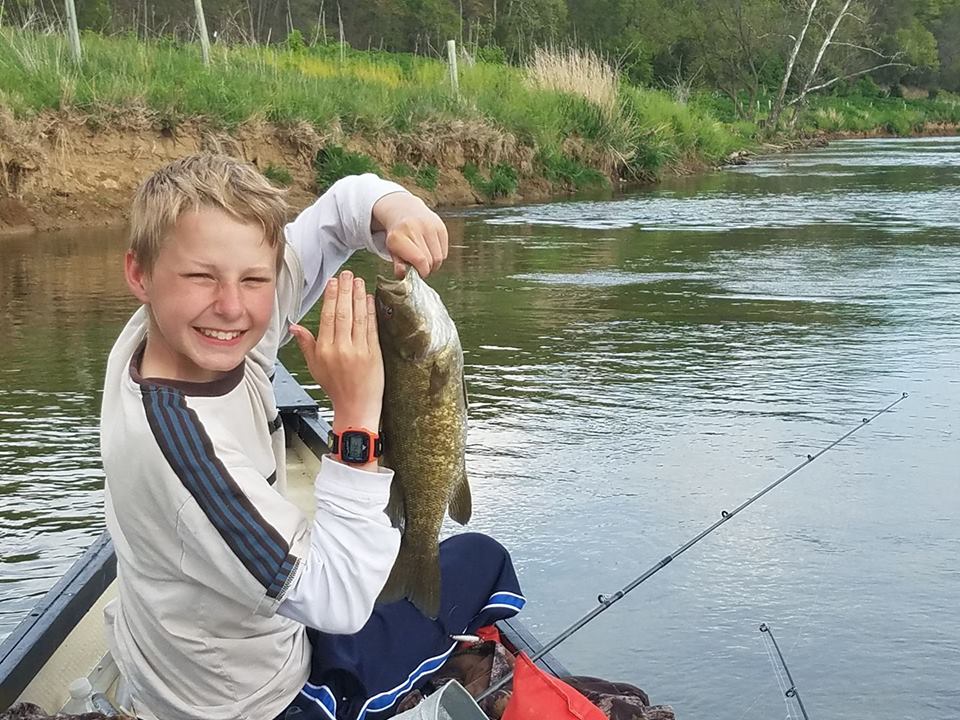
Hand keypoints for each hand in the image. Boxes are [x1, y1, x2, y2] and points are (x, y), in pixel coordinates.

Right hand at [289, 271, 382, 433]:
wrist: (356, 407)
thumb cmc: (336, 388)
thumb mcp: (315, 366)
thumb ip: (306, 344)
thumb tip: (294, 327)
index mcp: (325, 350)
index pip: (328, 317)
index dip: (331, 297)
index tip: (334, 282)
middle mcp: (341, 349)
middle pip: (343, 313)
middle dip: (345, 291)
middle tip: (347, 274)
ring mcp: (359, 351)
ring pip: (358, 317)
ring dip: (358, 297)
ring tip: (359, 282)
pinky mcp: (374, 354)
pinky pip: (371, 328)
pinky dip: (371, 312)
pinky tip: (370, 299)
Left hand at [373, 193, 448, 278]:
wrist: (405, 211)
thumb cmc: (399, 235)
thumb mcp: (392, 250)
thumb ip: (397, 265)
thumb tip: (403, 275)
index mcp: (398, 237)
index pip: (420, 260)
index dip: (423, 271)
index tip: (420, 274)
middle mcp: (415, 228)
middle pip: (431, 260)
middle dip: (428, 269)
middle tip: (422, 268)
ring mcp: (429, 225)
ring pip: (440, 257)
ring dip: (435, 264)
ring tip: (426, 260)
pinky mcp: (440, 225)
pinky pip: (445, 250)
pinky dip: (440, 255)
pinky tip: (431, 250)